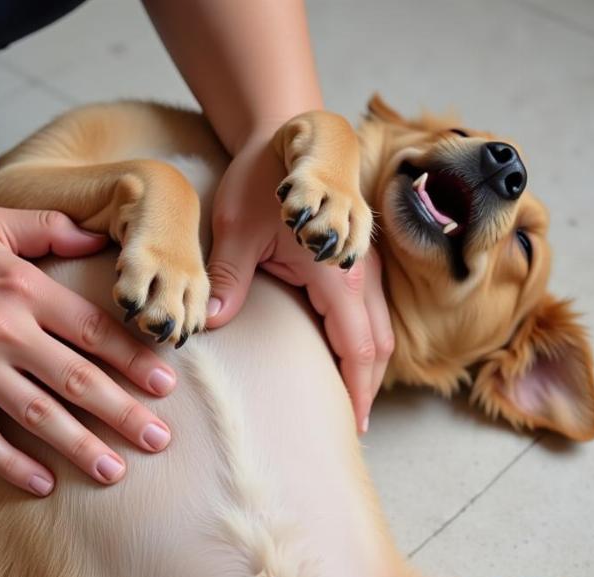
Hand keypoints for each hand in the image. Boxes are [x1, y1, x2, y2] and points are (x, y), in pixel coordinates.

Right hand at [0, 208, 177, 494]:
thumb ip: (52, 228)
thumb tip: (100, 237)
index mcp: (23, 289)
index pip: (92, 329)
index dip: (134, 359)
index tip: (166, 385)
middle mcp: (2, 330)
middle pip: (76, 379)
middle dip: (123, 412)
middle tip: (160, 439)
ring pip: (37, 414)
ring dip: (79, 447)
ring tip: (115, 471)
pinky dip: (12, 465)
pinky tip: (44, 485)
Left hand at [204, 135, 393, 431]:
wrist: (291, 132)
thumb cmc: (262, 179)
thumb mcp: (236, 227)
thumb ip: (229, 278)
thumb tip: (214, 324)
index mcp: (338, 271)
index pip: (356, 345)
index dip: (355, 389)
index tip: (350, 425)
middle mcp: (362, 272)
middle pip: (376, 346)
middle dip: (366, 389)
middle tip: (348, 428)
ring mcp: (365, 266)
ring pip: (379, 332)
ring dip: (366, 369)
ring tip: (348, 405)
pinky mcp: (358, 263)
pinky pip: (369, 315)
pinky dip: (361, 345)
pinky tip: (343, 362)